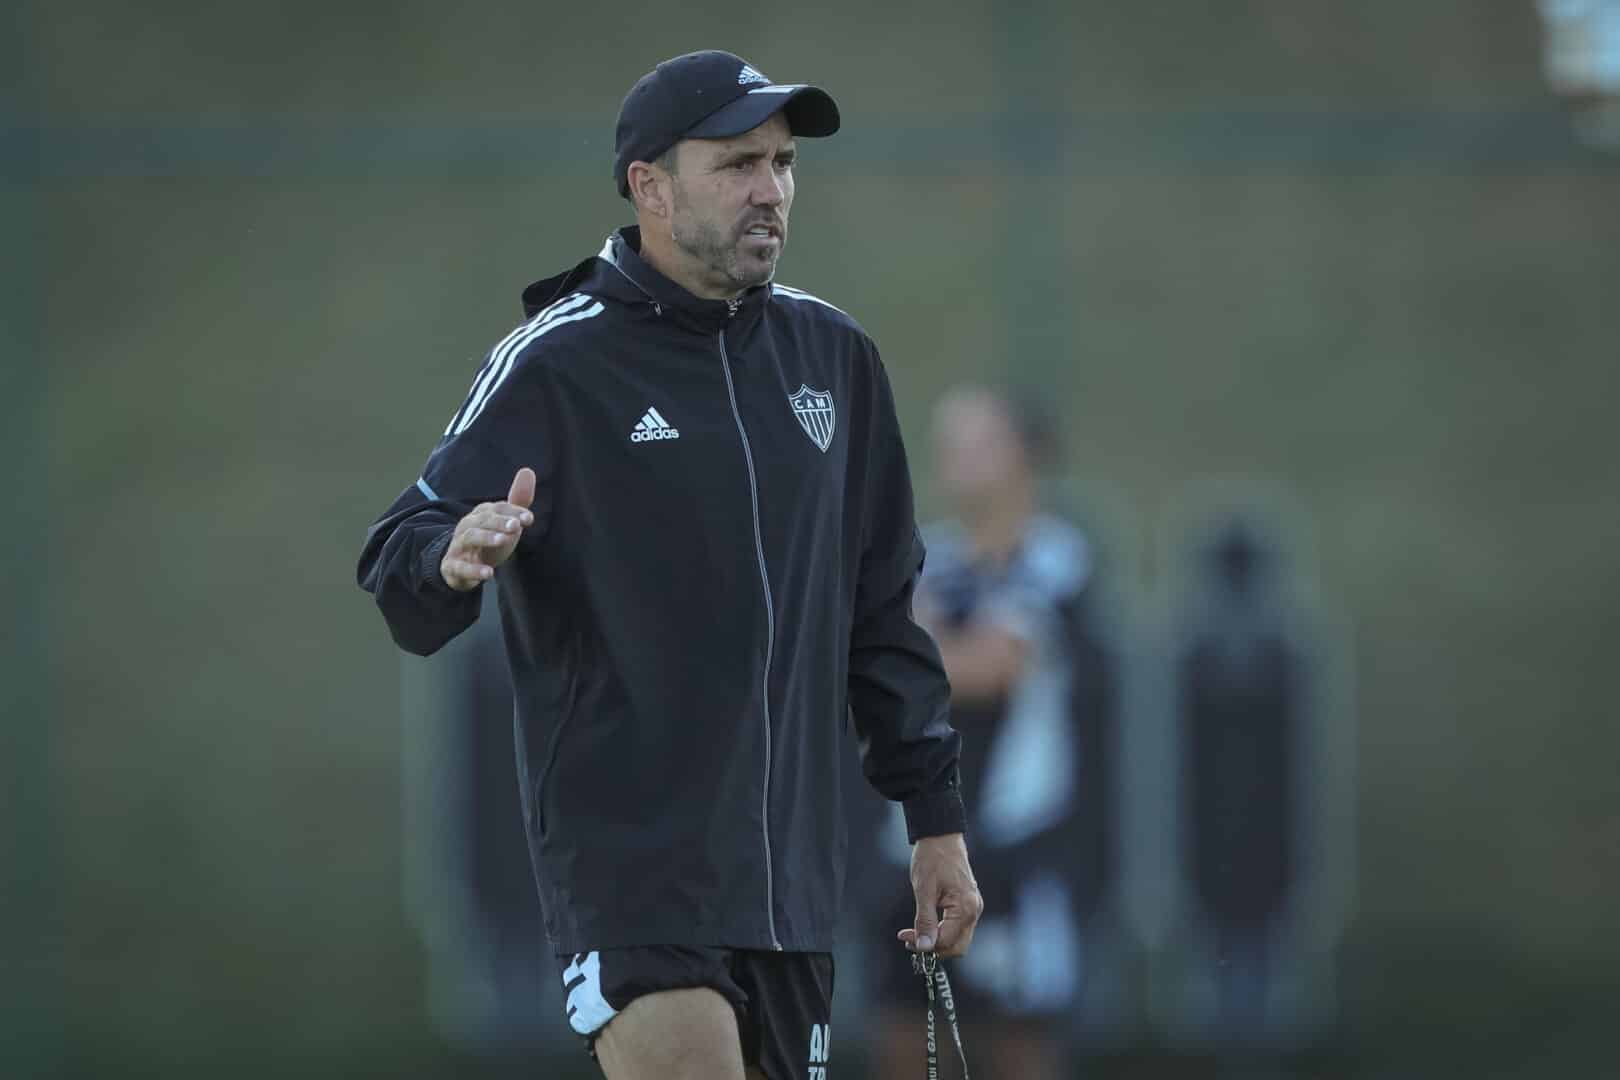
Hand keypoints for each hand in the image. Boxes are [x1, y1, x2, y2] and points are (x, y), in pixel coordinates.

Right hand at [439, 468, 535, 590]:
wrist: (460, 568)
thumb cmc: (487, 541)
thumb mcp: (504, 523)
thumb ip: (517, 502)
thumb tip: (528, 470)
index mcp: (481, 515)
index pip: (497, 509)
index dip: (513, 512)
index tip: (529, 519)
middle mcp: (467, 526)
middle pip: (482, 520)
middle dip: (499, 522)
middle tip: (516, 527)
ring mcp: (458, 546)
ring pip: (469, 538)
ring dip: (486, 538)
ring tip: (503, 541)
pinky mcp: (452, 566)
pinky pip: (461, 567)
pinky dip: (474, 570)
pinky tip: (489, 574)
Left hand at [897, 832, 982, 957]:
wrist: (941, 837)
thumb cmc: (932, 858)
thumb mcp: (923, 890)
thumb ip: (925, 921)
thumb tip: (924, 946)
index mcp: (965, 906)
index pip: (946, 940)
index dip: (925, 944)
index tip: (905, 938)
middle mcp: (974, 909)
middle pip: (958, 946)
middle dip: (934, 948)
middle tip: (911, 941)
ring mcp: (973, 907)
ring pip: (959, 939)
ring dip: (938, 942)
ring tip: (916, 935)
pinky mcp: (968, 904)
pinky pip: (959, 928)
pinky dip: (944, 932)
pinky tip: (928, 926)